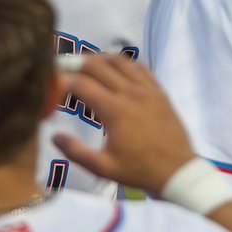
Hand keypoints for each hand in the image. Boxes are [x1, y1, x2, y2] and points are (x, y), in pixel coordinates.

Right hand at [52, 55, 193, 194]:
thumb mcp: (103, 168)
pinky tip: (116, 71)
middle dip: (76, 63)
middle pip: (97, 65)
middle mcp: (130, 93)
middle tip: (63, 67)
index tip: (53, 84)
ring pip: (119, 60)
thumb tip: (54, 137)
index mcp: (114, 110)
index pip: (81, 84)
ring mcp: (147, 90)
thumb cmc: (139, 171)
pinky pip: (139, 67)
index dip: (62, 81)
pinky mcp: (159, 91)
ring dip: (100, 59)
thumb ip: (76, 152)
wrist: (178, 172)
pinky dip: (124, 64)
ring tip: (87, 65)